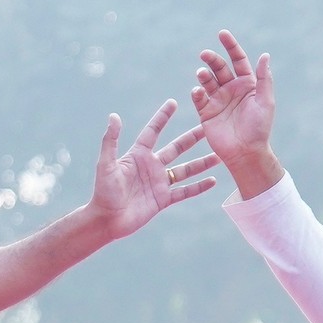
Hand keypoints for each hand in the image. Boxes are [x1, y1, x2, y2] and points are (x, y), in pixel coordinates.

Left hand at [81, 100, 217, 240]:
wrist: (107, 220)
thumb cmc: (103, 191)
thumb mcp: (106, 164)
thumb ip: (111, 141)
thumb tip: (114, 116)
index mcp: (138, 155)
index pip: (153, 131)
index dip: (162, 117)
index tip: (173, 102)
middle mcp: (151, 166)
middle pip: (176, 148)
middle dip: (192, 138)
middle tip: (208, 127)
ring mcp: (159, 183)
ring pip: (185, 170)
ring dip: (202, 163)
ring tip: (218, 156)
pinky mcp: (163, 199)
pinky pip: (184, 191)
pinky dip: (199, 187)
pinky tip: (213, 182)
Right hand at [192, 29, 284, 196]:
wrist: (246, 152)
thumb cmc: (259, 128)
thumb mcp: (265, 101)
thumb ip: (263, 79)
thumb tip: (264, 55)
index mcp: (247, 84)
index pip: (237, 60)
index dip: (230, 46)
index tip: (222, 34)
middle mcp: (231, 89)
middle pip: (219, 67)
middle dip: (212, 59)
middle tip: (205, 54)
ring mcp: (217, 100)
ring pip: (207, 80)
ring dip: (203, 75)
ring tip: (202, 74)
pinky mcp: (206, 113)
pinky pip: (199, 98)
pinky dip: (197, 92)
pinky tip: (198, 90)